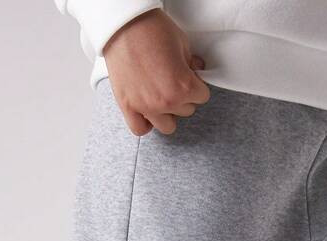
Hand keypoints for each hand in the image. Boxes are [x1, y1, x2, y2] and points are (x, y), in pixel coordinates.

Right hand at [104, 9, 210, 135]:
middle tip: (174, 82)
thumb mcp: (182, 43)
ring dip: (168, 113)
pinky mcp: (127, 106)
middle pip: (186, 111)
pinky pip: (139, 129)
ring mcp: (145, 107)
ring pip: (167, 126)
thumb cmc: (152, 30)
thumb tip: (196, 70)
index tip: (190, 78)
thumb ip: (191, 63)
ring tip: (162, 97)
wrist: (124, 25)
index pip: (202, 97)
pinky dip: (145, 124)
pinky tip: (147, 112)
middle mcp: (165, 102)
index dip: (197, 85)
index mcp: (183, 87)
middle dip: (183, 97)